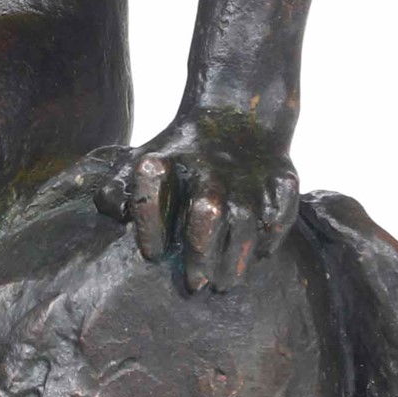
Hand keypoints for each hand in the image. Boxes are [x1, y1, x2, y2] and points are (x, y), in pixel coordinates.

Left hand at [95, 108, 298, 292]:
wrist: (236, 113)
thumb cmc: (181, 152)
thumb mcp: (143, 159)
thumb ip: (115, 189)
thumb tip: (117, 214)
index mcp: (172, 161)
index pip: (153, 194)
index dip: (150, 227)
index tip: (152, 255)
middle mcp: (212, 169)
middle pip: (207, 212)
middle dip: (200, 252)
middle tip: (195, 283)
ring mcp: (250, 175)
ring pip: (247, 223)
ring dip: (236, 258)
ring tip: (223, 283)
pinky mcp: (282, 179)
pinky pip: (280, 215)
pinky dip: (271, 238)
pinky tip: (259, 253)